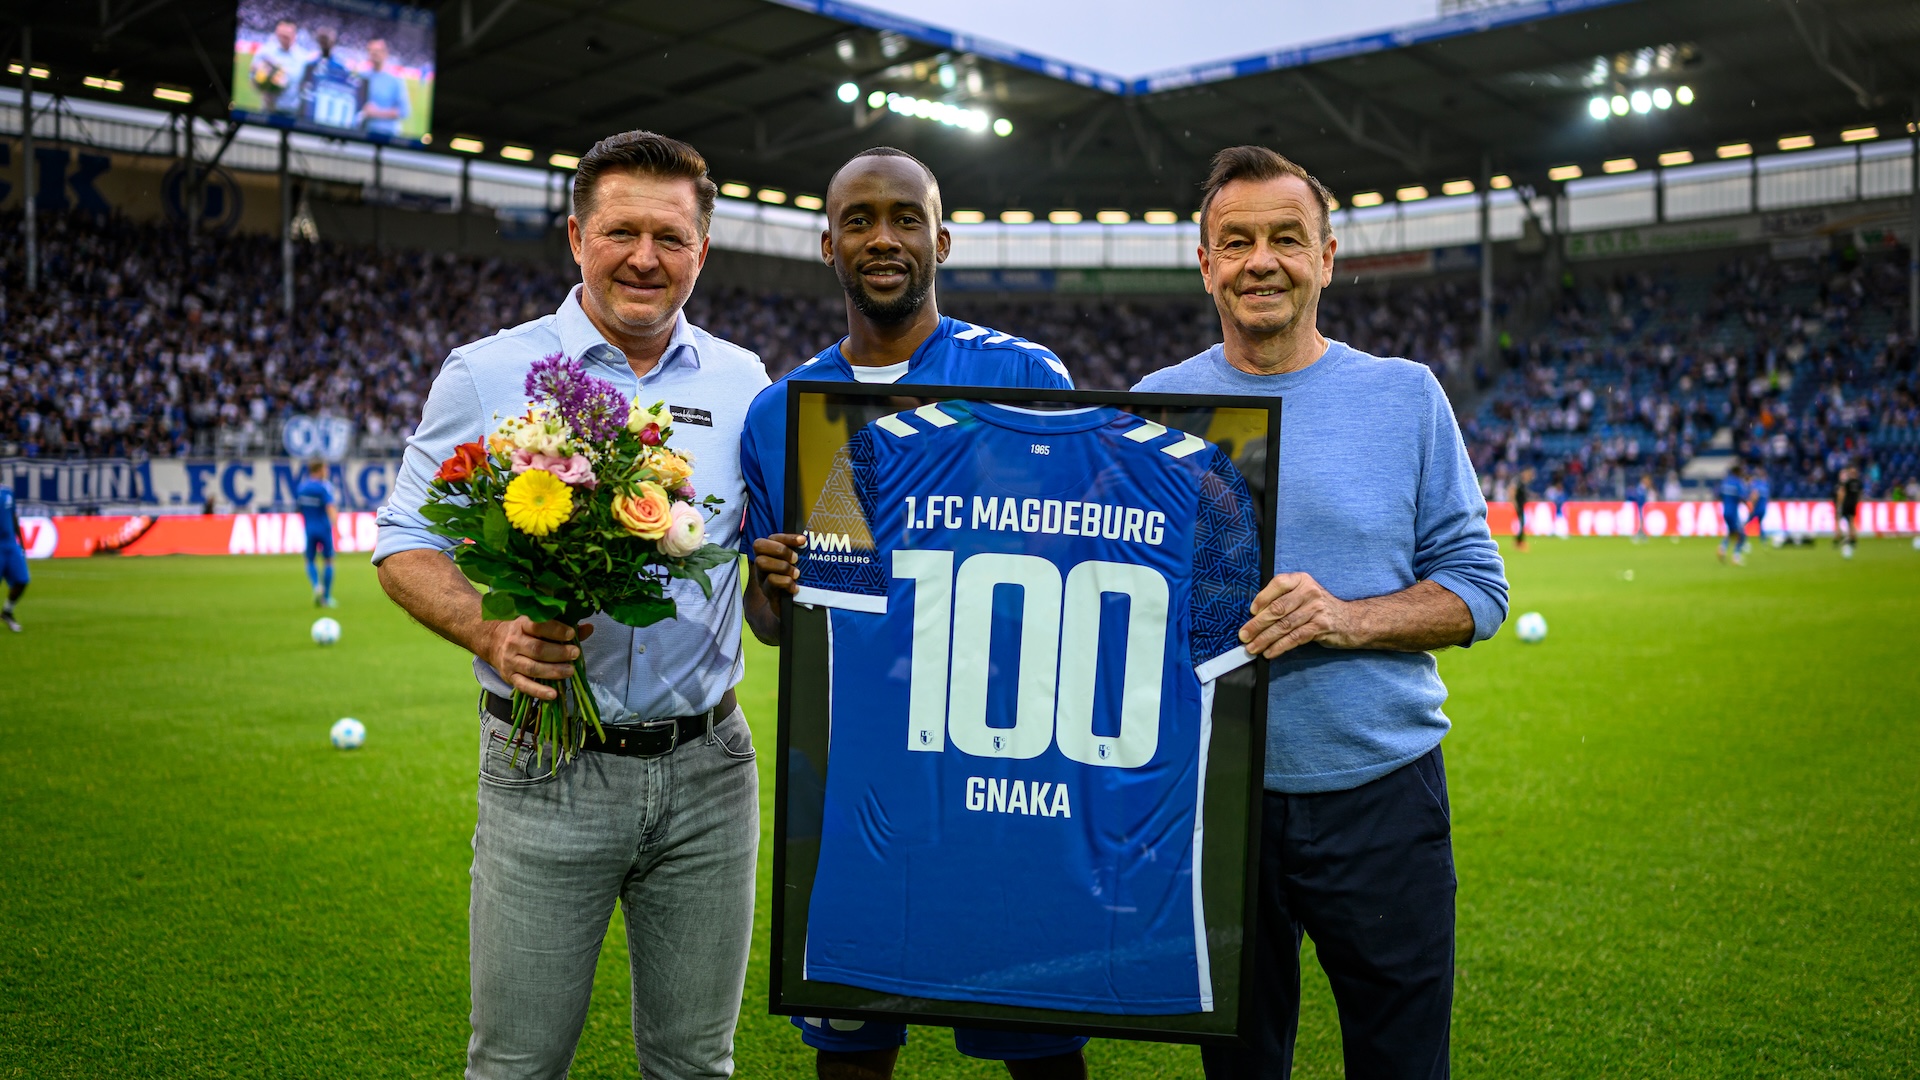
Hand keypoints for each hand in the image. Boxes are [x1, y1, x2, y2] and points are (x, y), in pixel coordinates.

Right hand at [482, 618, 595, 699]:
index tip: (571, 634)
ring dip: (553, 671)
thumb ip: (564, 628)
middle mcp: (514, 642)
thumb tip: (589, 628)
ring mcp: (510, 661)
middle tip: (575, 654)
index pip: (538, 625)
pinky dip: (539, 692)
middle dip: (559, 652)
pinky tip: (553, 694)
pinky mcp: (510, 677)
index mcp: (522, 624)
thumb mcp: (540, 625)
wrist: (494, 642)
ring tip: (570, 671)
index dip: (556, 630)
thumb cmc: (526, 633)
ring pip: (532, 668)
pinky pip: (524, 686)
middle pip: (537, 649)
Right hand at [752, 533, 804, 598]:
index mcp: (769, 552)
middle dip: (780, 550)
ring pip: (762, 562)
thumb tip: (809, 540)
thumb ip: (800, 552)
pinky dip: (785, 582)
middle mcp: (762, 562)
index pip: (772, 537)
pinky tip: (795, 587)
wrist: (788, 606)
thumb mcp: (797, 565)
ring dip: (782, 566)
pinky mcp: (766, 590)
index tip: (803, 540)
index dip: (787, 537)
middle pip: (758, 545)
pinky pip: (770, 582)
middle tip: (796, 559)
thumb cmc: (794, 580)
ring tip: (797, 574)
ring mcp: (761, 576)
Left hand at [1239, 572, 1357, 658]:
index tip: (1251, 611)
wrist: (1350, 620)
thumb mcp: (1304, 595)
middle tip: (1244, 635)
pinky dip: (1280, 646)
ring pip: (1285, 625)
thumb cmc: (1319, 608)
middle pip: (1278, 608)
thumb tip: (1255, 615)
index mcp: (1302, 580)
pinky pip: (1295, 638)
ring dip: (1265, 639)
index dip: (1263, 597)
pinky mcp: (1320, 626)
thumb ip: (1284, 599)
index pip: (1279, 583)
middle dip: (1258, 624)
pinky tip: (1269, 652)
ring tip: (1252, 648)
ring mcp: (1316, 609)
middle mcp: (1310, 592)